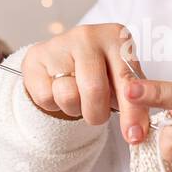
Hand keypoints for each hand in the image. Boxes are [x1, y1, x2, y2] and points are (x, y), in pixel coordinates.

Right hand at [22, 24, 150, 142]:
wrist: (64, 60)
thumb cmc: (101, 73)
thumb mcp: (122, 82)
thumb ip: (135, 104)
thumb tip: (136, 134)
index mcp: (115, 36)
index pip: (127, 80)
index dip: (132, 112)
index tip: (134, 137)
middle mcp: (87, 35)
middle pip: (94, 90)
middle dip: (97, 114)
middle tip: (97, 115)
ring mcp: (58, 44)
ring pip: (68, 96)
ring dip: (74, 109)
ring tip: (77, 96)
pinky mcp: (35, 58)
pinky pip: (46, 98)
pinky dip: (54, 105)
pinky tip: (58, 90)